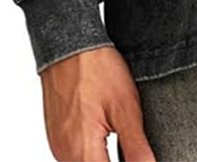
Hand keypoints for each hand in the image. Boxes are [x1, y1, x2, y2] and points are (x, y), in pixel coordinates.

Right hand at [40, 46, 155, 161]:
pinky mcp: (56, 136)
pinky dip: (92, 155)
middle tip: (134, 151)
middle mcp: (65, 154)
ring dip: (102, 160)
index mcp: (83, 152)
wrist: (69, 45)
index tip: (139, 157)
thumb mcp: (126, 108)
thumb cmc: (97, 70)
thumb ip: (136, 147)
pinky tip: (107, 141)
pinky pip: (74, 157)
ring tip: (124, 146)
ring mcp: (58, 145)